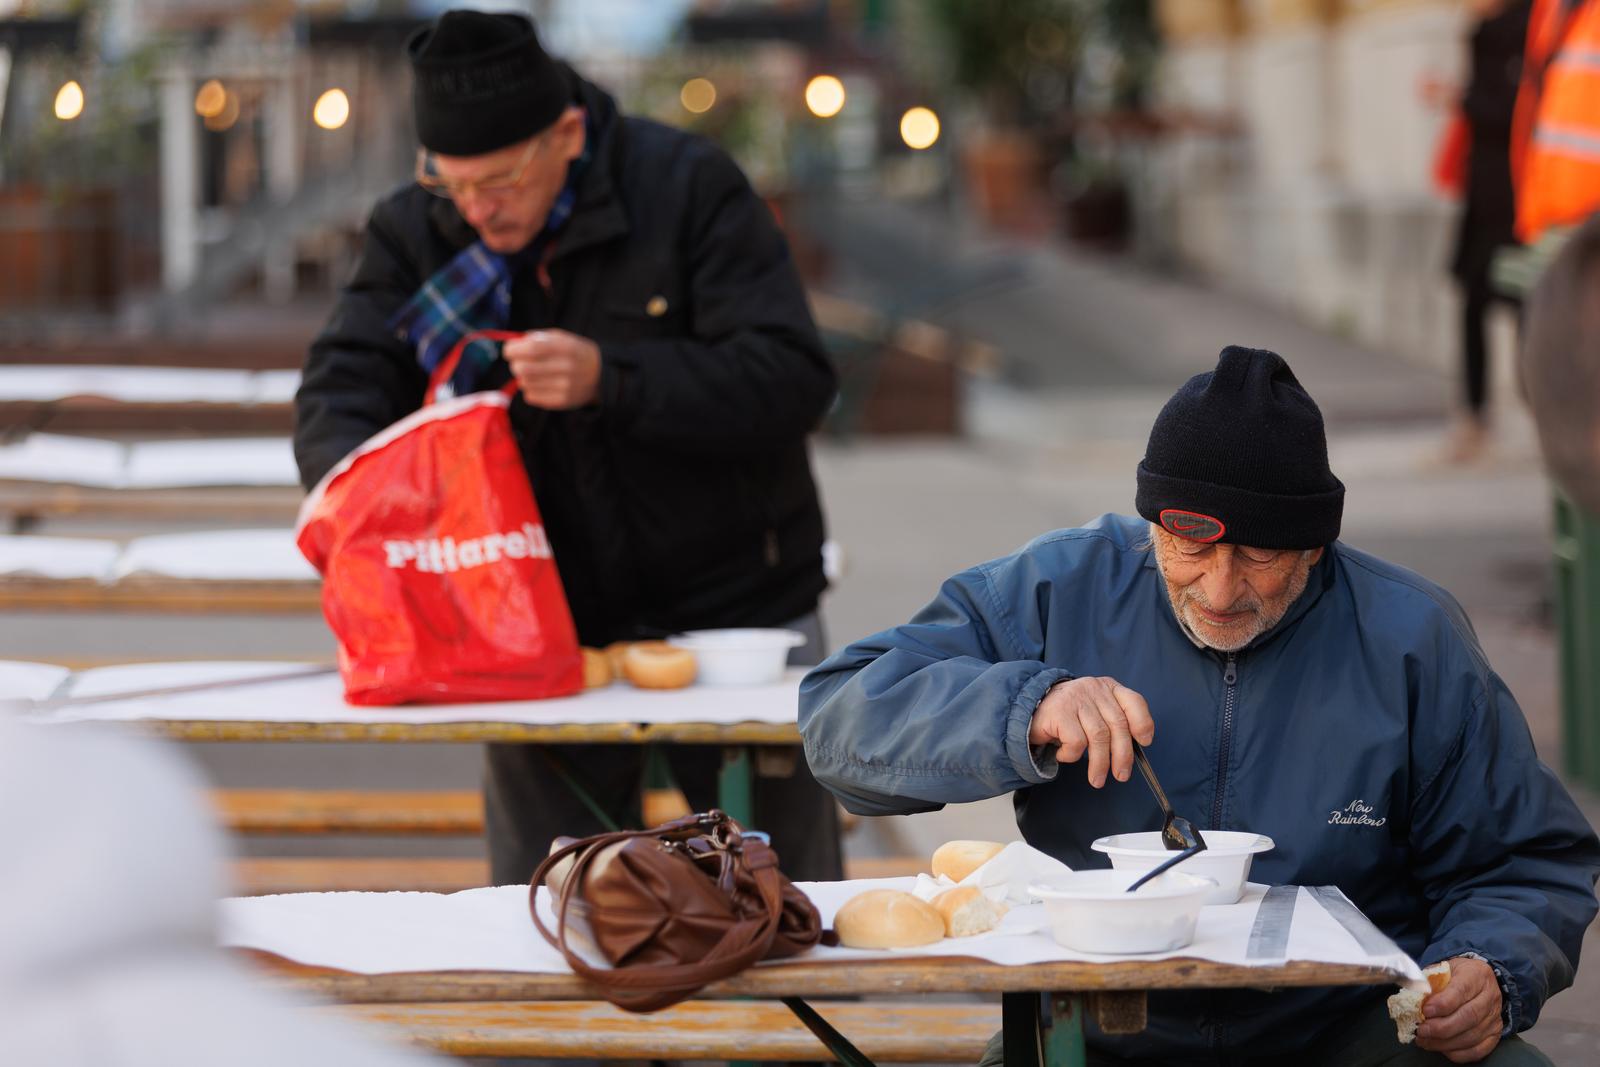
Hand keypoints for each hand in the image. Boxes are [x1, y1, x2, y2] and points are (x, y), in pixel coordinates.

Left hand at [503, 329, 601, 408]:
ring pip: (524, 383)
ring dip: (523, 378)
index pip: (531, 348)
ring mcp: (564, 386)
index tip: (509, 350)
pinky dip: (530, 389)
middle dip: (516, 365)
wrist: (599, 375)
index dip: (514, 349)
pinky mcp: (561, 401)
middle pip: (523, 368)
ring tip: (534, 374)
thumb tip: (512, 344)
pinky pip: (530, 396)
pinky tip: (541, 384)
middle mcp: (566, 367)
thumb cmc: (573, 352)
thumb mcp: (562, 337)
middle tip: (520, 363)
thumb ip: (537, 338)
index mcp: (566, 347)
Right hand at [1027, 677, 1154, 787]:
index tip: (1145, 742)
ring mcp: (1076, 698)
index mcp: (1107, 687)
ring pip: (1099, 737)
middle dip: (1122, 755)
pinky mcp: (1060, 712)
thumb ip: (1113, 723)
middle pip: (1118, 725)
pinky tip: (1064, 754)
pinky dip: (1072, 755)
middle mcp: (1093, 689)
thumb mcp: (1094, 712)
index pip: (1133, 701)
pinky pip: (1076, 742)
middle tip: (1121, 775)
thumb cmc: (1068, 717)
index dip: (1143, 722)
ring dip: (1100, 763)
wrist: (1028, 710)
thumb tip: (1131, 752)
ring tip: (1097, 779)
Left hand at [1416, 957, 1502, 1062]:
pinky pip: (1479, 1050)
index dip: (1443, 1003)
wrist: (1481, 981)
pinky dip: (1458, 1053)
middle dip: (1441, 1027)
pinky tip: (1442, 1049)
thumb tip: (1413, 997)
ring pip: (1472, 1036)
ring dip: (1445, 1043)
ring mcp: (1494, 1018)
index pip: (1461, 990)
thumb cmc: (1456, 975)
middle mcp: (1490, 997)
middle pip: (1469, 1017)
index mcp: (1476, 975)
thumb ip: (1429, 981)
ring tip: (1425, 1041)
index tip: (1425, 1011)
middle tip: (1421, 1030)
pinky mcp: (1495, 1034)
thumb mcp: (1442, 969)